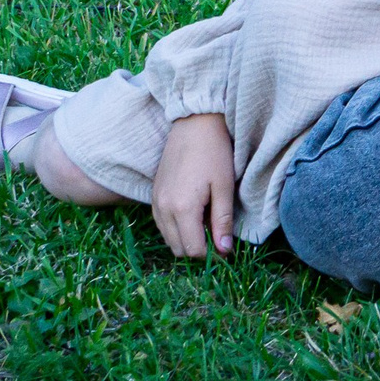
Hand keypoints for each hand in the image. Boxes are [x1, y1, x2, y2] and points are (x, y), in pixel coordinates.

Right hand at [151, 114, 236, 258]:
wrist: (193, 126)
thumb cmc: (214, 154)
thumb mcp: (224, 187)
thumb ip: (222, 221)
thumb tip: (224, 250)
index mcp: (182, 209)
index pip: (193, 249)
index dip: (211, 254)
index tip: (226, 249)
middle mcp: (163, 209)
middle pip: (178, 248)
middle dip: (198, 250)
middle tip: (218, 239)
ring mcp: (155, 203)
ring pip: (168, 239)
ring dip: (186, 240)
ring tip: (207, 227)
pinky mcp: (153, 196)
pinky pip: (162, 225)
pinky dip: (176, 229)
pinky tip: (193, 217)